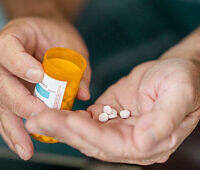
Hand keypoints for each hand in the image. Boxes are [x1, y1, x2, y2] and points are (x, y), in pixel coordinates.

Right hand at [0, 17, 90, 159]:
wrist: (46, 35)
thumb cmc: (58, 37)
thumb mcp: (71, 47)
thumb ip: (77, 69)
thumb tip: (82, 94)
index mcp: (15, 38)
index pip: (9, 50)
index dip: (21, 65)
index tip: (38, 76)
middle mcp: (2, 59)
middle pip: (2, 84)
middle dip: (22, 103)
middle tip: (41, 116)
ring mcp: (3, 78)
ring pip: (2, 104)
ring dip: (14, 127)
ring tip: (26, 148)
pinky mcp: (9, 92)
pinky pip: (8, 112)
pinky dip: (15, 129)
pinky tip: (23, 144)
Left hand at [25, 57, 199, 163]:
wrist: (175, 70)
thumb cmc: (183, 81)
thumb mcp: (180, 95)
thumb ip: (164, 121)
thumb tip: (144, 141)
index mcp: (151, 141)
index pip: (114, 144)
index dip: (90, 134)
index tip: (67, 121)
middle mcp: (132, 140)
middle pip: (94, 141)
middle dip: (66, 131)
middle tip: (38, 120)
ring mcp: (119, 128)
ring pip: (86, 132)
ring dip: (62, 125)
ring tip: (39, 117)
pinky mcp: (110, 115)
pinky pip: (87, 120)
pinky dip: (70, 117)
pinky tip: (54, 112)